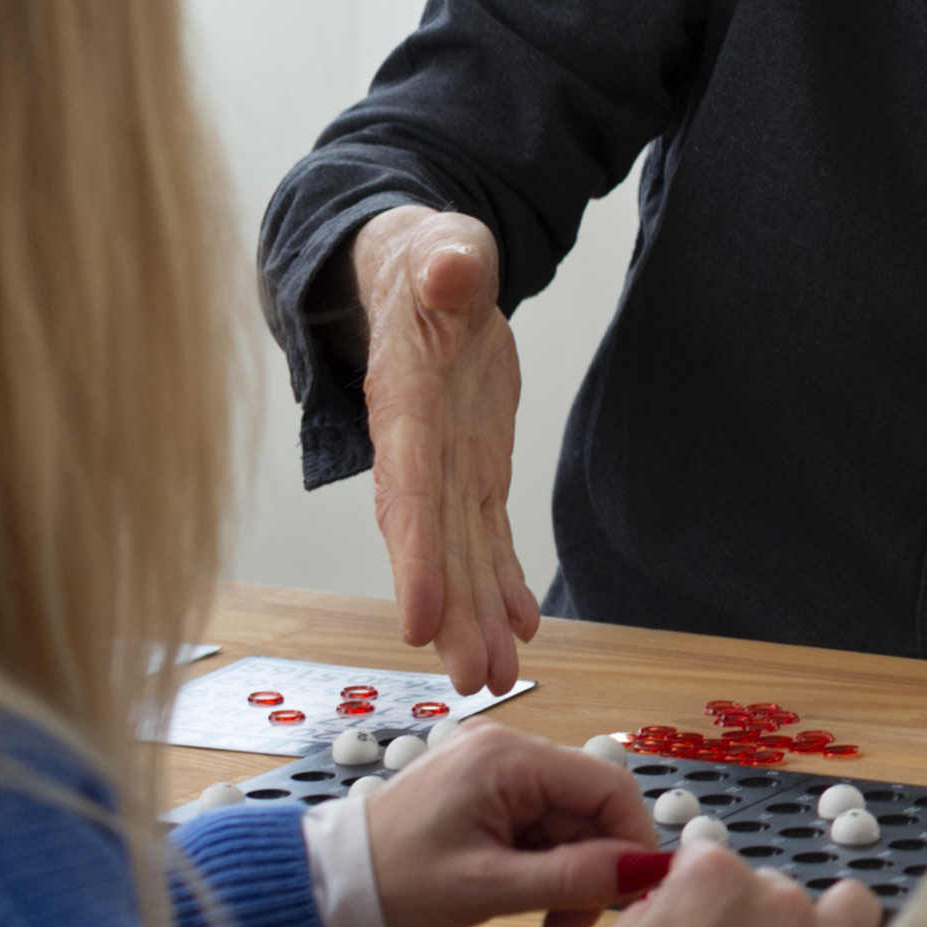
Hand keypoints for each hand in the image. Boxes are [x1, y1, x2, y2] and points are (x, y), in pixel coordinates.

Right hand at [355, 205, 537, 694]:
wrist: (427, 274)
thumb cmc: (432, 260)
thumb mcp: (444, 249)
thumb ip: (447, 263)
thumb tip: (453, 270)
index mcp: (404, 403)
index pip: (407, 491)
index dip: (413, 559)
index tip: (419, 621)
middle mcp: (418, 449)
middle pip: (431, 543)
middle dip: (451, 612)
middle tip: (472, 678)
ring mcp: (446, 465)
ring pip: (460, 553)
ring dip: (478, 615)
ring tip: (496, 674)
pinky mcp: (472, 470)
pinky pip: (488, 536)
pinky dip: (505, 582)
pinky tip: (522, 626)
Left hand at [357, 720, 660, 926]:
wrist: (327, 888)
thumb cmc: (394, 884)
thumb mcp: (488, 888)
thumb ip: (572, 877)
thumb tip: (641, 872)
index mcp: (509, 756)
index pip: (608, 786)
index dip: (631, 841)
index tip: (631, 894)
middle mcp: (508, 748)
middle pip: (590, 807)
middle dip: (592, 870)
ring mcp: (496, 768)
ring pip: (569, 823)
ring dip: (568, 876)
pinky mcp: (486, 790)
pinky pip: (540, 826)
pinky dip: (543, 867)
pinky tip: (527, 900)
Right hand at [581, 843, 883, 926]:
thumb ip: (648, 916)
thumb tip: (664, 909)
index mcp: (715, 879)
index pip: (707, 859)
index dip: (693, 893)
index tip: (688, 920)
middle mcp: (777, 900)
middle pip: (771, 889)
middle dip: (753, 919)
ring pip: (848, 905)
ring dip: (828, 923)